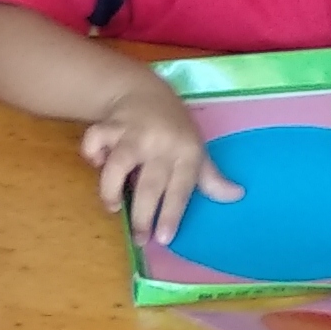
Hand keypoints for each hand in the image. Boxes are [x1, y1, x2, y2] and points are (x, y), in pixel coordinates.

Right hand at [78, 65, 237, 245]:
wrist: (145, 90)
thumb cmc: (174, 127)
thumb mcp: (196, 149)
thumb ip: (211, 178)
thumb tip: (237, 195)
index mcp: (186, 152)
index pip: (181, 189)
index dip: (171, 214)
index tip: (164, 238)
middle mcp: (161, 144)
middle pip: (149, 185)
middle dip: (143, 215)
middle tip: (138, 239)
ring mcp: (134, 133)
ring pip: (118, 164)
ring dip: (111, 188)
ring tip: (113, 206)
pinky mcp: (111, 125)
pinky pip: (96, 141)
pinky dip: (92, 154)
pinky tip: (98, 163)